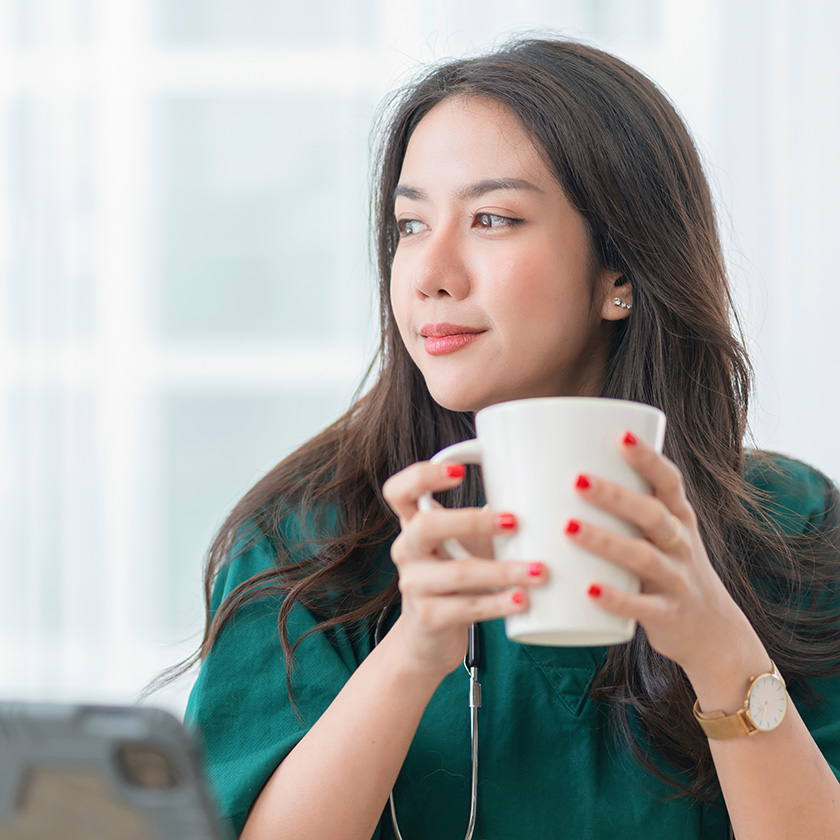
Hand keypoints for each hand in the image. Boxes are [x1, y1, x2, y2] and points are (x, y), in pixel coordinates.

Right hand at [382, 461, 547, 680]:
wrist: (429, 639)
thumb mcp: (463, 544)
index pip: (398, 491)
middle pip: (426, 525)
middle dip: (473, 521)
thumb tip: (539, 488)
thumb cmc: (455, 580)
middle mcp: (407, 551)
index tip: (459, 472)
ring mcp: (414, 586)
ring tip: (538, 571)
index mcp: (413, 525)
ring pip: (458, 573)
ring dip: (503, 570)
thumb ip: (485, 518)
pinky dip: (499, 604)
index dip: (422, 476)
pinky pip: (467, 608)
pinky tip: (522, 600)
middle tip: (515, 521)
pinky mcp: (429, 618)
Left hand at [566, 433, 762, 678]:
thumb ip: (625, 510)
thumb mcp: (661, 536)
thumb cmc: (669, 570)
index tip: (621, 435)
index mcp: (679, 519)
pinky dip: (616, 599)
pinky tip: (589, 591)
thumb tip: (561, 473)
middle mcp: (682, 545)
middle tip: (576, 480)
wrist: (715, 633)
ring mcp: (676, 580)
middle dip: (615, 495)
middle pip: (651, 514)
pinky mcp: (668, 615)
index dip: (648, 458)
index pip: (668, 481)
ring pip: (643, 557)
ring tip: (568, 528)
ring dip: (605, 541)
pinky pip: (643, 607)